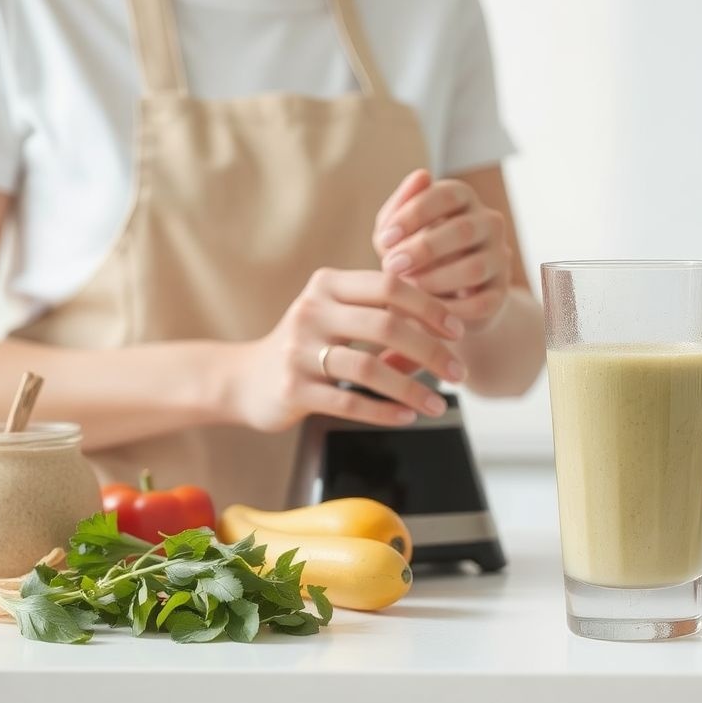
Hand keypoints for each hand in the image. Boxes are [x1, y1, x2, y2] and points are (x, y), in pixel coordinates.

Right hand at [222, 268, 465, 431]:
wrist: (243, 381)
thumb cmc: (306, 349)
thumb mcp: (340, 324)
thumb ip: (385, 327)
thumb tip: (441, 342)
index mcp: (327, 285)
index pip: (389, 286)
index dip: (430, 306)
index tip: (458, 331)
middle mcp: (311, 311)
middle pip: (386, 324)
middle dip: (431, 350)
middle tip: (458, 372)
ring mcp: (298, 351)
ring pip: (369, 368)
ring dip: (412, 389)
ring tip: (438, 405)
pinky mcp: (292, 389)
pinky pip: (349, 401)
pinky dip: (385, 411)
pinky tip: (407, 416)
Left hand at [373, 170, 511, 328]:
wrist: (440, 299)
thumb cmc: (412, 256)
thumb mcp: (397, 233)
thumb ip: (399, 209)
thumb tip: (420, 175)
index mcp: (463, 199)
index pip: (445, 195)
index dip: (413, 215)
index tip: (384, 240)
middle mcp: (488, 223)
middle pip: (462, 230)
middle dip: (423, 249)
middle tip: (392, 267)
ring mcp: (499, 258)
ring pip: (474, 268)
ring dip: (435, 281)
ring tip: (408, 291)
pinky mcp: (500, 294)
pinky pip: (481, 303)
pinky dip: (450, 310)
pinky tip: (425, 313)